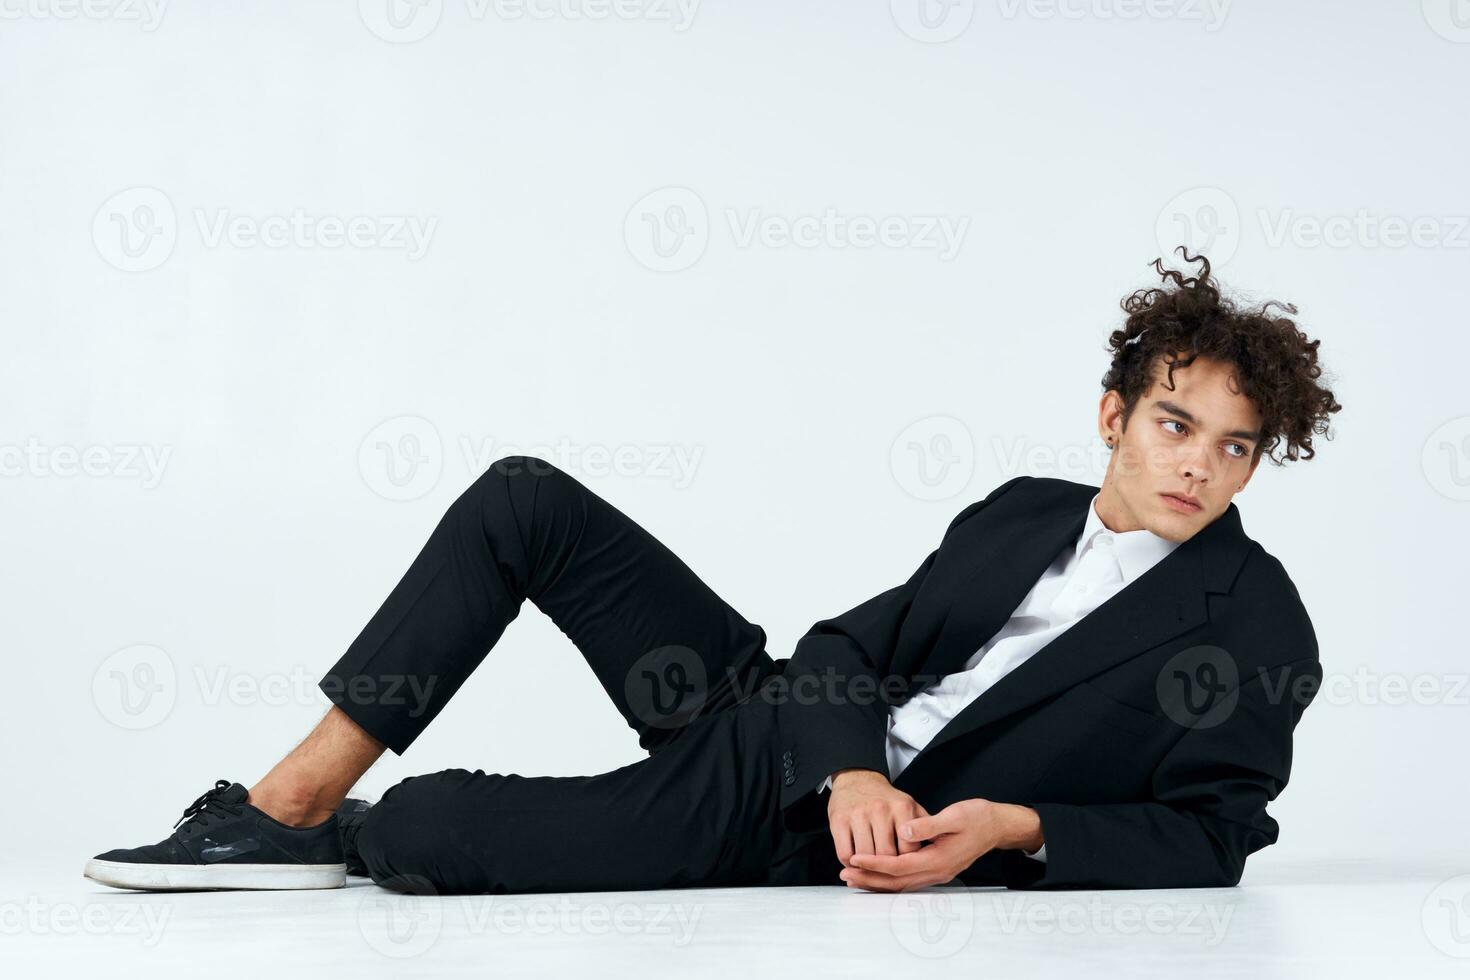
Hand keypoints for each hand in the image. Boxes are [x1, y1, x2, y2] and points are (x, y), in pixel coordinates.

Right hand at [826, 769, 929, 866]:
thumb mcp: (910, 806)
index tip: (906, 867)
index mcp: (902, 807)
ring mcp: (858, 814)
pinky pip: (845, 853)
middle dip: (886, 868)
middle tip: (887, 871)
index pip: (909, 849)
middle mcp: (881, 809)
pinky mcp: (839, 820)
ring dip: (867, 868)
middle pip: (886, 856)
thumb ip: (925, 826)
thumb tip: (941, 846)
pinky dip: (850, 863)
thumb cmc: (885, 799)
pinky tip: (856, 860)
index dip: (907, 863)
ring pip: (865, 857)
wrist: (857, 778)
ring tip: (871, 867)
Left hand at [839, 799, 1042, 892]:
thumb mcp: (954, 816)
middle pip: (896, 881)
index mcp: (939, 859)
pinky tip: (876, 872)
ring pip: (901, 883)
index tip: (853, 857)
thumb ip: (928, 825)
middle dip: (869, 878)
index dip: (874, 863)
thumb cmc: (977, 817)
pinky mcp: (936, 868)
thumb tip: (904, 830)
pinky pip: (908, 879)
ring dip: (876, 881)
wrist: (997, 825)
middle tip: (844, 873)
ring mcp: (937, 873)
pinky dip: (889, 878)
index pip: (899, 866)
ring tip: (853, 875)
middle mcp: (937, 871)